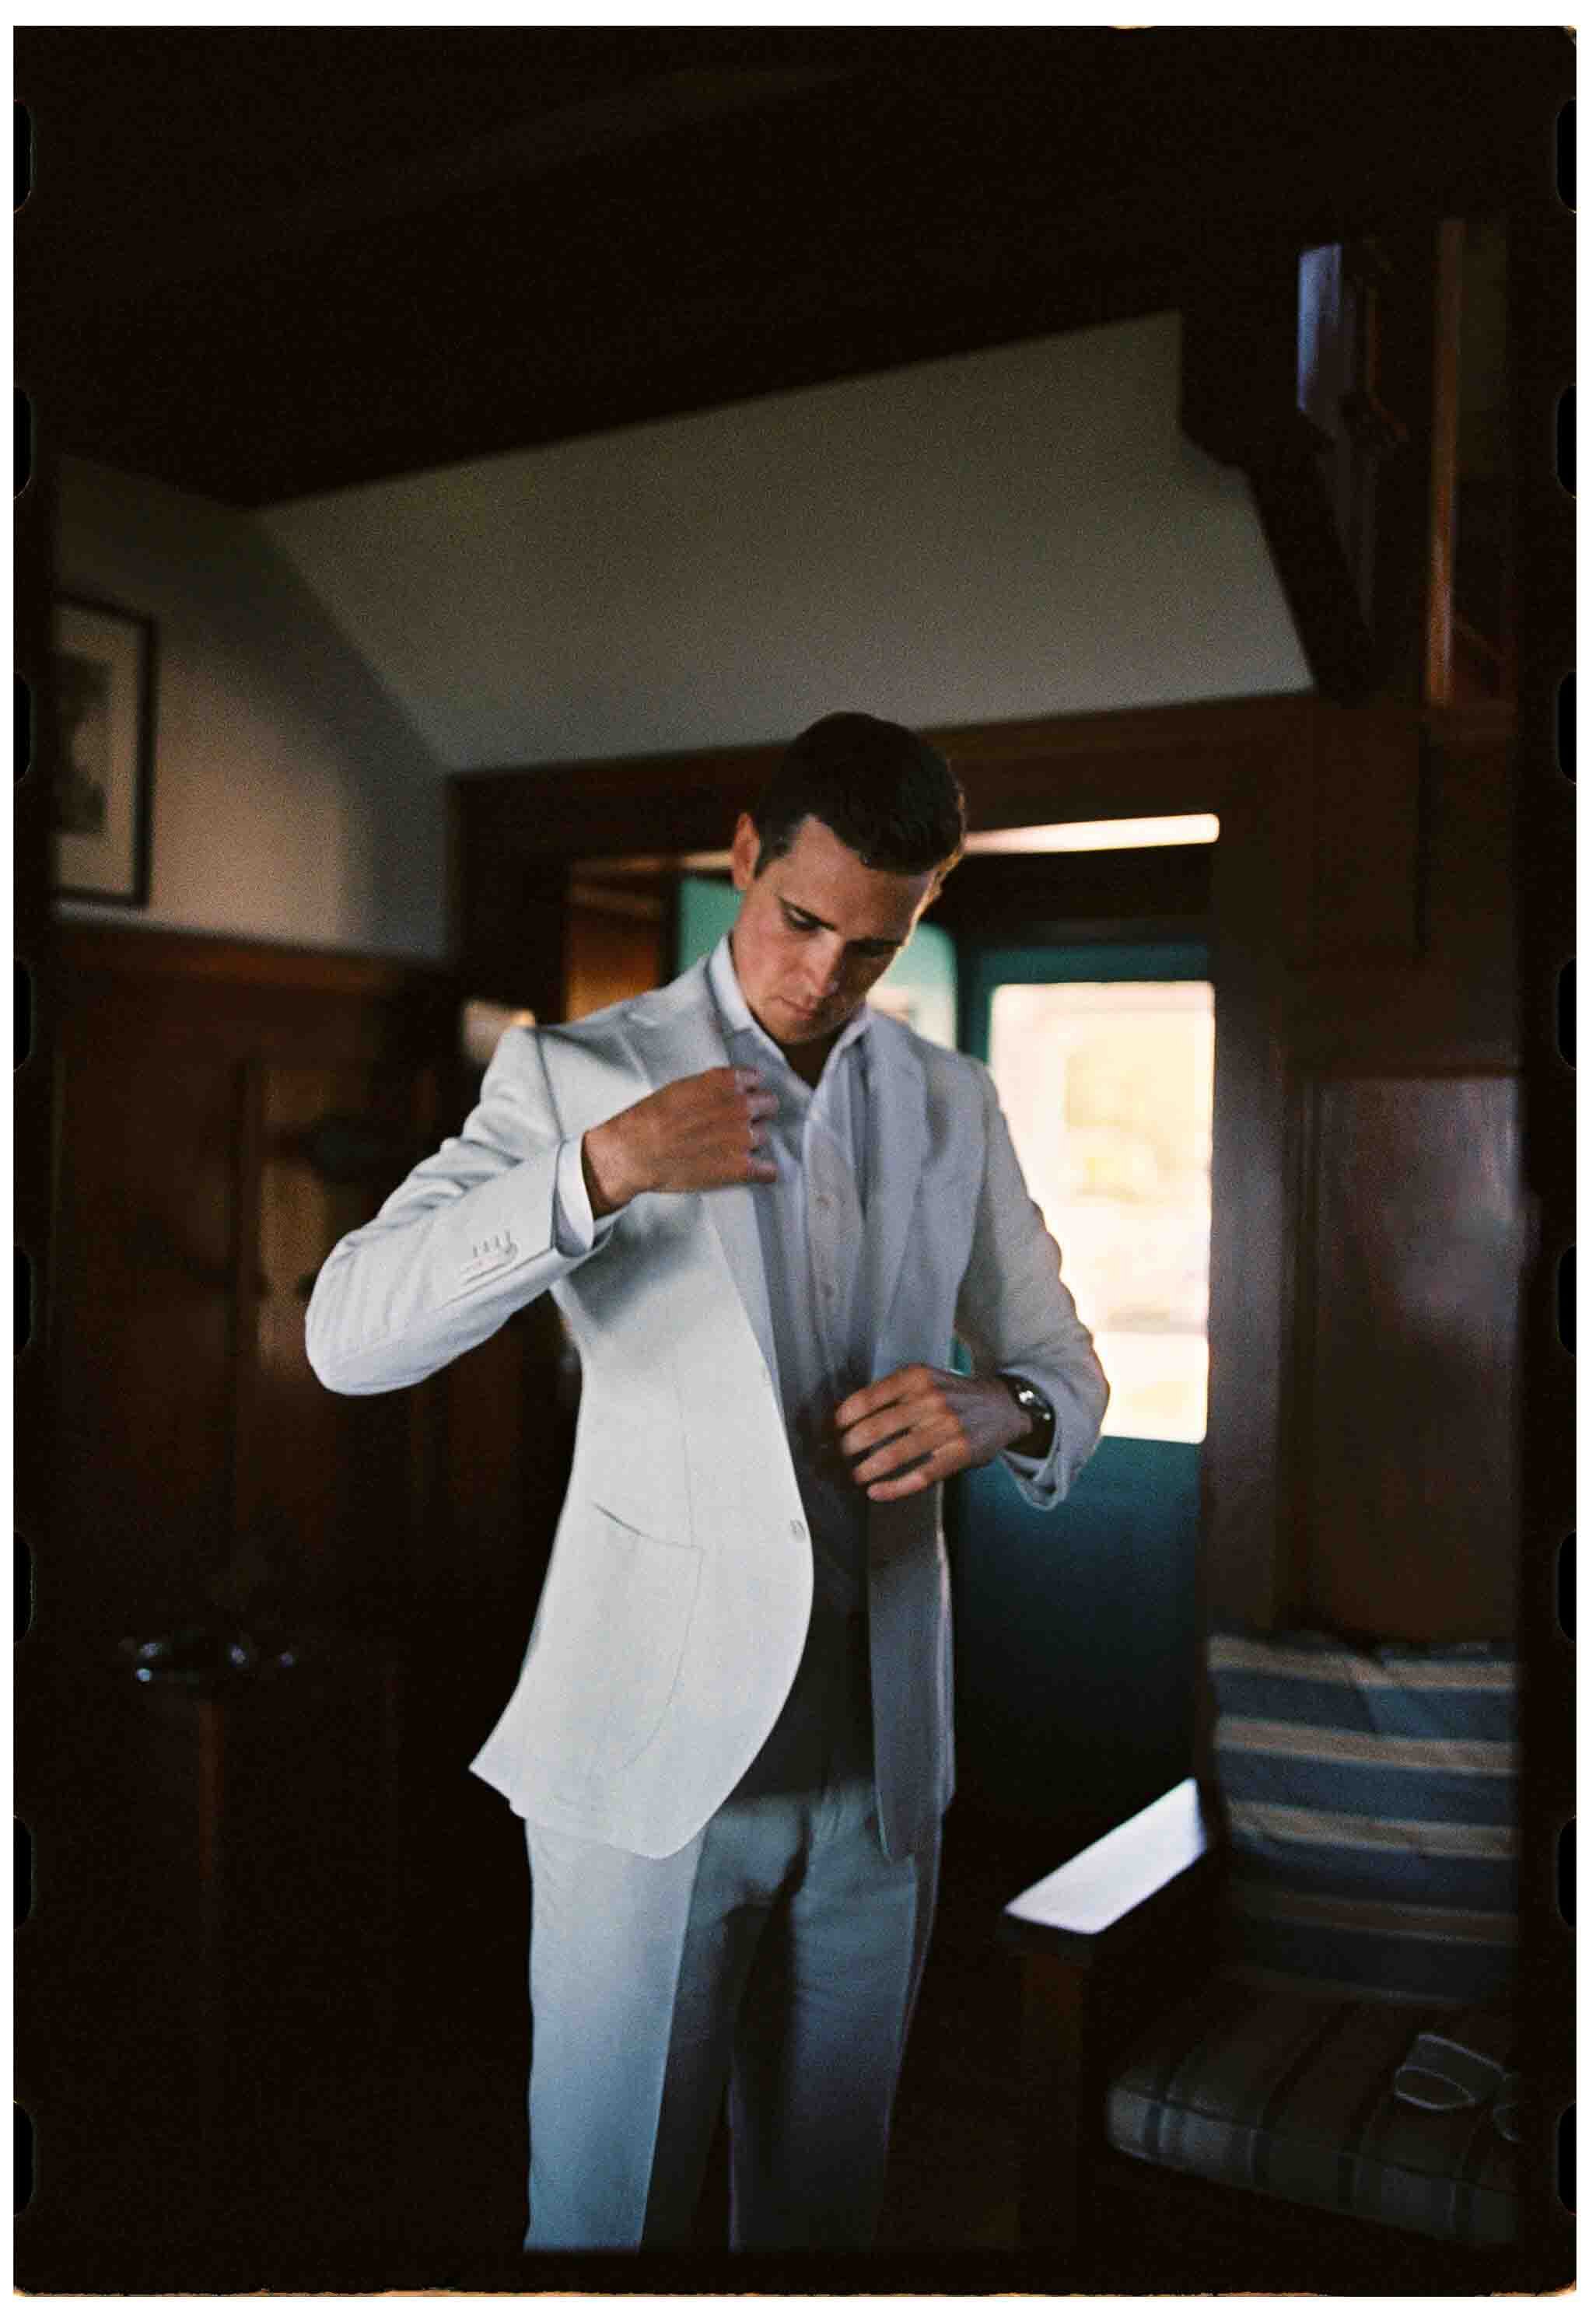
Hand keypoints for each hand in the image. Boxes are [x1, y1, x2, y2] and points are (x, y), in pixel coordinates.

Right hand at [582, 1066, 777, 1215]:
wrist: (636, 1151)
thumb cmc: (650, 1118)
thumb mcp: (681, 1087)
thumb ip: (710, 1087)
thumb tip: (725, 1091)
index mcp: (725, 1083)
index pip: (756, 1080)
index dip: (747, 1091)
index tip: (740, 1099)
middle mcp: (740, 1107)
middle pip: (769, 1105)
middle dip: (757, 1113)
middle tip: (738, 1124)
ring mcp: (743, 1138)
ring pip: (764, 1136)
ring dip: (751, 1142)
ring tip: (729, 1148)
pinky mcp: (741, 1168)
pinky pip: (769, 1170)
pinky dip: (763, 1172)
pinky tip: (755, 1171)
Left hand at [832, 1365, 1030, 1501]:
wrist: (1001, 1406)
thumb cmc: (952, 1395)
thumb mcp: (924, 1380)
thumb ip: (891, 1393)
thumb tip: (845, 1416)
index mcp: (916, 1378)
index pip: (868, 1398)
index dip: (843, 1418)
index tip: (831, 1430)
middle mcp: (931, 1401)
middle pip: (876, 1428)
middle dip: (850, 1447)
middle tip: (838, 1457)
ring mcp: (947, 1428)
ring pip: (895, 1454)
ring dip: (867, 1470)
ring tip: (854, 1476)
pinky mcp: (959, 1454)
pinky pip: (920, 1476)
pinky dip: (894, 1488)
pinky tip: (877, 1492)